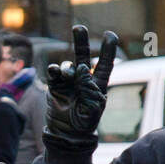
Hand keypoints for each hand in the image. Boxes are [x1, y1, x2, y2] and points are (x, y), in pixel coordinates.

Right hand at [44, 25, 117, 149]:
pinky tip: (54, 71)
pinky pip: (54, 73)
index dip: (108, 49)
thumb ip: (89, 87)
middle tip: (78, 28)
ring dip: (67, 66)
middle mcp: (82, 80)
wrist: (66, 135)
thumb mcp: (93, 107)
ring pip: (68, 65)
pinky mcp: (55, 87)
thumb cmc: (84, 124)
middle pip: (83, 55)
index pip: (105, 63)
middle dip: (81, 40)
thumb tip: (82, 68)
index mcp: (97, 84)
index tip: (110, 35)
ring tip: (66, 75)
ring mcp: (68, 82)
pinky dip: (54, 70)